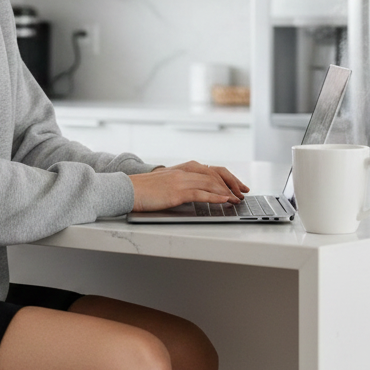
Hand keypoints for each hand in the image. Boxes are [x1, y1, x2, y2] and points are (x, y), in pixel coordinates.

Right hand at [129, 161, 248, 212]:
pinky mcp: (176, 191)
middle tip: (242, 193)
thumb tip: (194, 193)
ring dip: (227, 192)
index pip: (211, 169)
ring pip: (211, 183)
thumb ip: (180, 184)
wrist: (127, 189)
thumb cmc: (143, 189)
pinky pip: (201, 193)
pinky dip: (216, 197)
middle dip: (232, 184)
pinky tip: (225, 201)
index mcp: (182, 168)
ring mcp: (180, 180)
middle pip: (215, 174)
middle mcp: (183, 171)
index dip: (227, 177)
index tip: (238, 186)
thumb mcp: (165, 182)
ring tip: (237, 200)